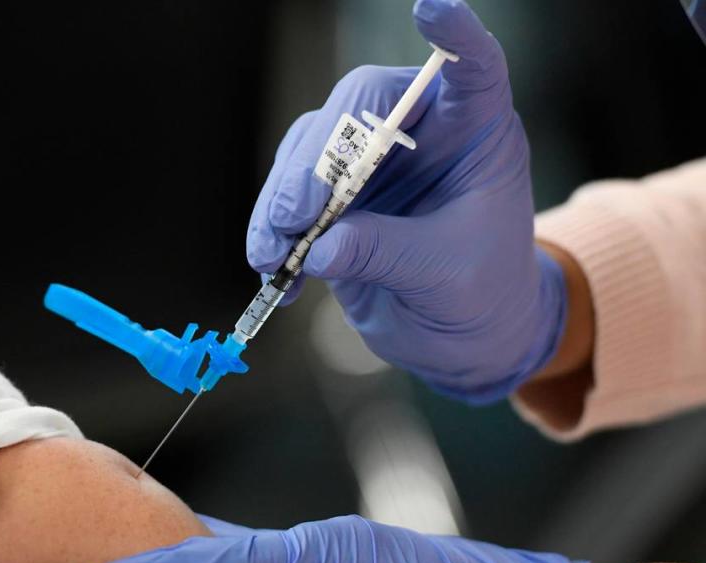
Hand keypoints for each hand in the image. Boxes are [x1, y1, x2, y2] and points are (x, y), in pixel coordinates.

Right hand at [246, 0, 566, 402]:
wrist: (461, 339)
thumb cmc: (481, 295)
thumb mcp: (445, 274)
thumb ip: (385, 252)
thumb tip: (319, 249)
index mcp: (474, 132)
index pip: (471, 67)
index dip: (455, 36)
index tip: (432, 7)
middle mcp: (419, 132)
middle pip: (356, 107)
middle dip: (317, 159)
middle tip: (295, 215)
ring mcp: (370, 163)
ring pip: (308, 147)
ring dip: (281, 200)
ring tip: (272, 254)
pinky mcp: (333, 199)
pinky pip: (287, 195)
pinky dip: (273, 232)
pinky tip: (272, 269)